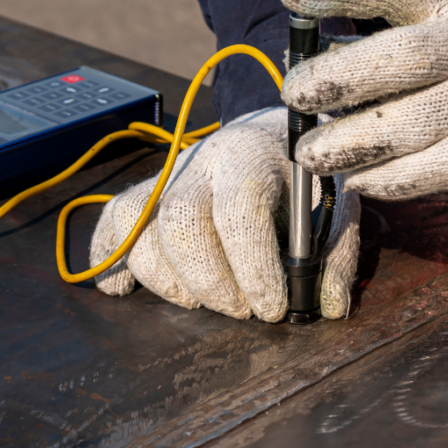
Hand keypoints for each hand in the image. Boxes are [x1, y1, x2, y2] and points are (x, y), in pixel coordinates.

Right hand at [89, 108, 360, 320]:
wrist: (271, 137)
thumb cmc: (305, 179)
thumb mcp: (335, 204)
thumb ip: (334, 253)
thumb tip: (326, 306)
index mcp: (251, 155)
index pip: (239, 210)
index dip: (252, 267)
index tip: (272, 308)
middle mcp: (200, 160)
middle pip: (180, 223)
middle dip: (210, 282)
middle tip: (241, 311)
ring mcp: (166, 177)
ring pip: (140, 231)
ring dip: (169, 283)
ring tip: (205, 300)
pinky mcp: (144, 194)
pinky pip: (112, 224)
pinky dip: (111, 261)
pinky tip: (125, 289)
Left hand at [279, 0, 447, 204]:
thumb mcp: (423, 43)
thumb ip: (366, 49)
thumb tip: (297, 64)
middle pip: (406, 56)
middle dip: (341, 77)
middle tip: (295, 95)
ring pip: (416, 121)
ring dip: (353, 141)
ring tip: (311, 155)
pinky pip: (442, 166)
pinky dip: (392, 177)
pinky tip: (358, 180)